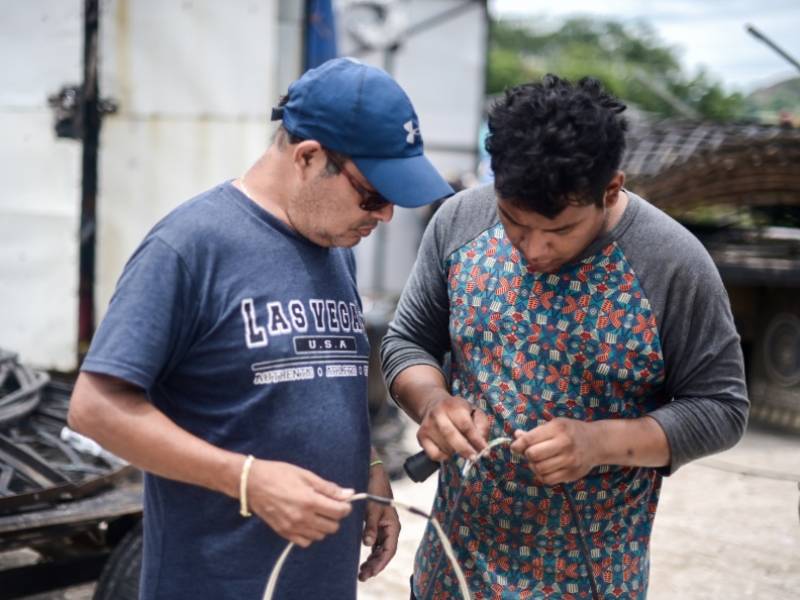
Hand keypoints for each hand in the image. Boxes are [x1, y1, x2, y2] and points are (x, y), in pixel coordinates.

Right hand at [246, 460, 353, 547]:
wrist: (252, 483)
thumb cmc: (279, 474)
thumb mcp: (306, 475)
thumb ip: (328, 488)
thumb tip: (348, 494)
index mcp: (310, 501)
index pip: (339, 512)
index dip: (345, 506)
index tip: (343, 501)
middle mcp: (303, 518)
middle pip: (332, 526)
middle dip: (335, 516)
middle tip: (329, 506)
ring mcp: (292, 527)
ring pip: (320, 536)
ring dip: (323, 525)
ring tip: (317, 513)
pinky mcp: (284, 533)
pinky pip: (305, 542)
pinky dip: (310, 534)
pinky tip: (307, 522)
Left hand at [358, 464, 399, 580]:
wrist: (371, 471)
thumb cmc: (375, 487)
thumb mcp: (373, 507)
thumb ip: (371, 526)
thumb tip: (368, 544)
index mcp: (393, 524)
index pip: (389, 549)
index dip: (381, 563)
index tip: (370, 572)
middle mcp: (389, 527)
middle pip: (384, 552)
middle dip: (375, 565)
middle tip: (363, 576)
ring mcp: (382, 525)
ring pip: (379, 548)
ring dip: (372, 560)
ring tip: (362, 572)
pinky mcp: (375, 522)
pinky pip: (374, 541)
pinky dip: (369, 551)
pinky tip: (362, 559)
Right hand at [417, 389, 489, 461]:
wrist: (434, 405)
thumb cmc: (459, 411)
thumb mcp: (474, 412)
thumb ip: (482, 426)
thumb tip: (482, 443)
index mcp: (453, 405)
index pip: (465, 425)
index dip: (476, 440)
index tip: (485, 451)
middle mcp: (437, 414)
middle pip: (451, 435)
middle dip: (465, 449)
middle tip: (474, 458)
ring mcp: (427, 425)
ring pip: (444, 447)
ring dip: (456, 452)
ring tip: (460, 446)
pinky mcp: (421, 436)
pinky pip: (434, 454)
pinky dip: (444, 457)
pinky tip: (448, 450)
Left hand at [510, 417, 601, 484]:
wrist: (597, 442)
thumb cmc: (571, 431)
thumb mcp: (555, 425)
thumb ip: (536, 432)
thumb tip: (516, 436)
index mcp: (558, 428)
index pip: (530, 439)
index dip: (518, 444)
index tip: (515, 447)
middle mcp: (564, 444)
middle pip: (533, 455)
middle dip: (527, 455)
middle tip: (530, 453)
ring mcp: (570, 461)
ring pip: (539, 469)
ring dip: (534, 466)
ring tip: (538, 461)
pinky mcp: (572, 474)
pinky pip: (548, 480)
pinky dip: (542, 476)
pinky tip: (545, 469)